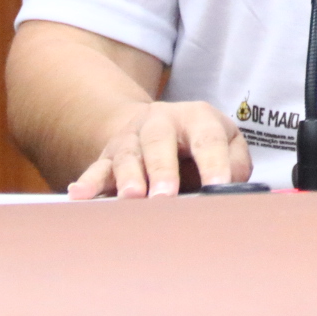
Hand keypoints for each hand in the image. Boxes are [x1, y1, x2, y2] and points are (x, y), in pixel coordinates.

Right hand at [66, 100, 250, 198]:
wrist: (154, 123)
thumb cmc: (198, 141)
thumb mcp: (227, 141)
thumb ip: (236, 164)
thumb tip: (235, 188)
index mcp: (196, 118)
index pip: (207, 138)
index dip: (214, 162)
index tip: (218, 186)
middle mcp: (160, 123)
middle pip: (159, 142)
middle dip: (162, 170)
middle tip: (165, 196)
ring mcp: (131, 139)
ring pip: (127, 156)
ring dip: (128, 178)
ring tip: (132, 198)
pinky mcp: (108, 156)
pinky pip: (97, 169)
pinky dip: (89, 182)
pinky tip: (80, 195)